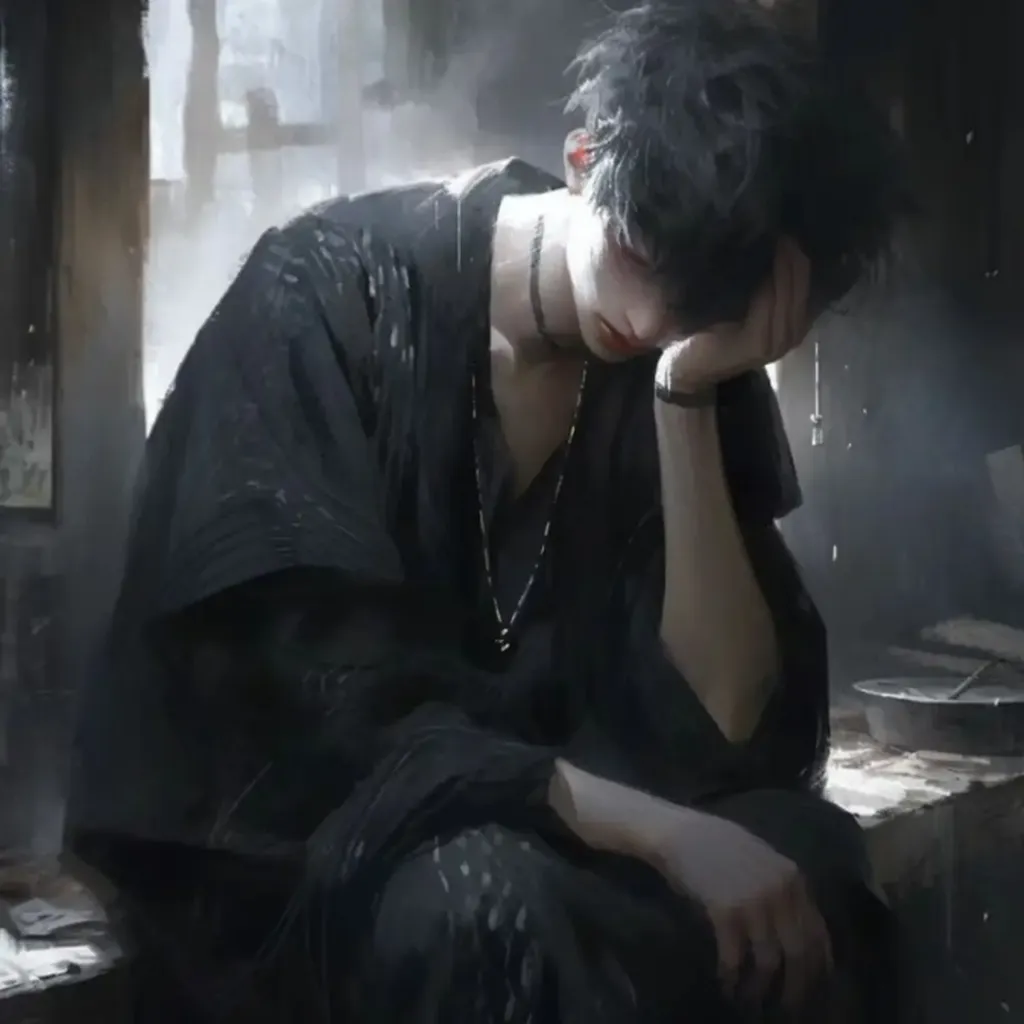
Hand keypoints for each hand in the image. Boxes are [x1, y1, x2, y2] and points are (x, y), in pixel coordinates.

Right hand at [651, 807, 832, 1009]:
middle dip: (796, 987)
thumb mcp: (763, 862)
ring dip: (761, 988)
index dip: (818, 967)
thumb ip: (784, 891)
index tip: (814, 988)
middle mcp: (781, 890)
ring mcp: (754, 901)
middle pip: (799, 952)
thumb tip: (797, 934)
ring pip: (769, 961)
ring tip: (752, 1001)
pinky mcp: (726, 911)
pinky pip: (735, 957)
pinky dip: (732, 977)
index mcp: (794, 878)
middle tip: (788, 1007)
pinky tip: (727, 985)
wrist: (680, 832)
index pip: (818, 933)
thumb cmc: (719, 845)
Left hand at [656, 238, 810, 394]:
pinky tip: (765, 264)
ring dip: (785, 267)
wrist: (685, 367)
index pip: (807, 283)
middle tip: (788, 224)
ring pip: (788, 296)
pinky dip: (769, 286)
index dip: (802, 255)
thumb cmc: (710, 329)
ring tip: (781, 237)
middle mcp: (791, 333)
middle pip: (802, 287)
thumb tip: (771, 237)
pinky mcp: (757, 345)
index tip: (794, 225)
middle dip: (796, 256)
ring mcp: (776, 342)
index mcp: (791, 322)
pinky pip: (768, 309)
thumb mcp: (742, 303)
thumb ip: (761, 282)